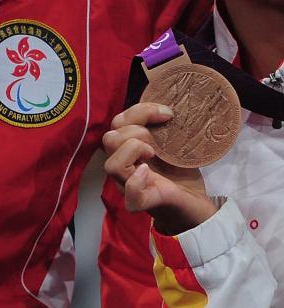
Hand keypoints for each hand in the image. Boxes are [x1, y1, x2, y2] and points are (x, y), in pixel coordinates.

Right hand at [103, 102, 218, 235]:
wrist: (199, 205)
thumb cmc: (183, 173)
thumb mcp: (174, 143)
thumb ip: (164, 127)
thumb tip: (172, 102)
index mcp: (131, 147)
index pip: (118, 122)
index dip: (139, 111)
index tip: (168, 113)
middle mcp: (126, 166)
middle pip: (109, 140)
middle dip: (136, 130)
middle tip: (160, 140)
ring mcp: (131, 185)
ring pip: (111, 165)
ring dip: (133, 150)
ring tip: (154, 153)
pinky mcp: (146, 203)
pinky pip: (130, 196)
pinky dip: (136, 182)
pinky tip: (148, 173)